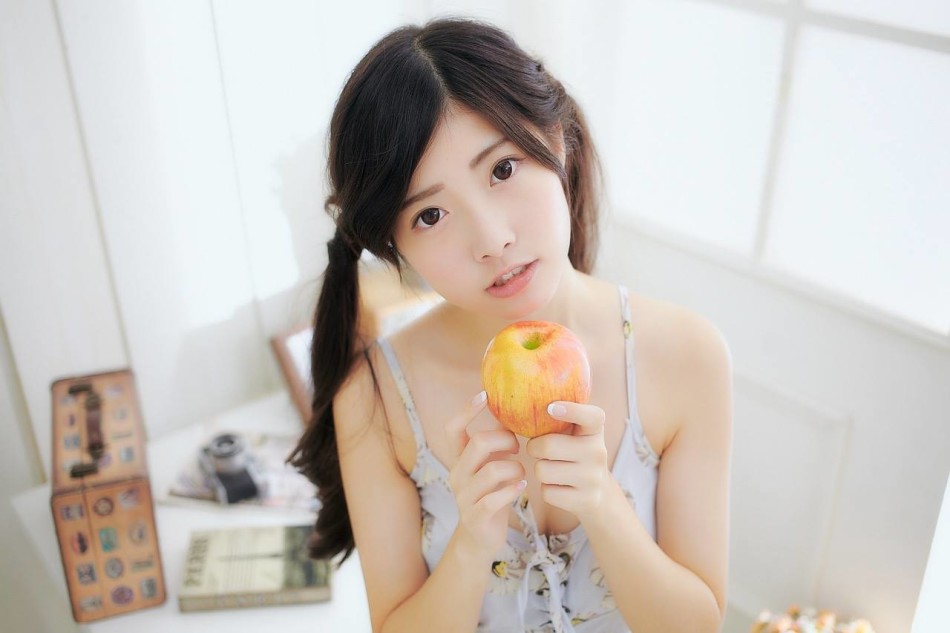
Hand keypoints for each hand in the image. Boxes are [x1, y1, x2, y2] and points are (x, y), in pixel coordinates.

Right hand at [445, 391, 526, 558]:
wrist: (479, 538)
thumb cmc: (490, 494)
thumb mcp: (491, 465)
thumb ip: (496, 443)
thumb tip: (512, 410)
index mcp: (459, 459)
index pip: (452, 428)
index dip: (466, 410)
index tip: (484, 395)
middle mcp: (457, 474)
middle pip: (478, 443)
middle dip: (504, 440)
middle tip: (517, 446)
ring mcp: (464, 496)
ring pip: (492, 470)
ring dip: (514, 468)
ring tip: (521, 473)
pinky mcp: (475, 517)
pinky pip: (494, 499)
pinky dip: (512, 491)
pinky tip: (521, 488)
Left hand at [525, 401, 609, 518]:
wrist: (596, 491)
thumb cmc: (572, 452)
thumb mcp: (572, 432)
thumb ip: (554, 416)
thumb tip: (505, 398)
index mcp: (595, 430)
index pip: (592, 416)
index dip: (572, 410)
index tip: (551, 408)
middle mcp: (598, 452)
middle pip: (548, 446)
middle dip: (534, 447)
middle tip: (537, 448)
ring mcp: (593, 478)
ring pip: (543, 470)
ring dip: (539, 470)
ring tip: (551, 467)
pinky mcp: (586, 499)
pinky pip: (547, 492)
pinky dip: (546, 489)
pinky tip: (558, 486)